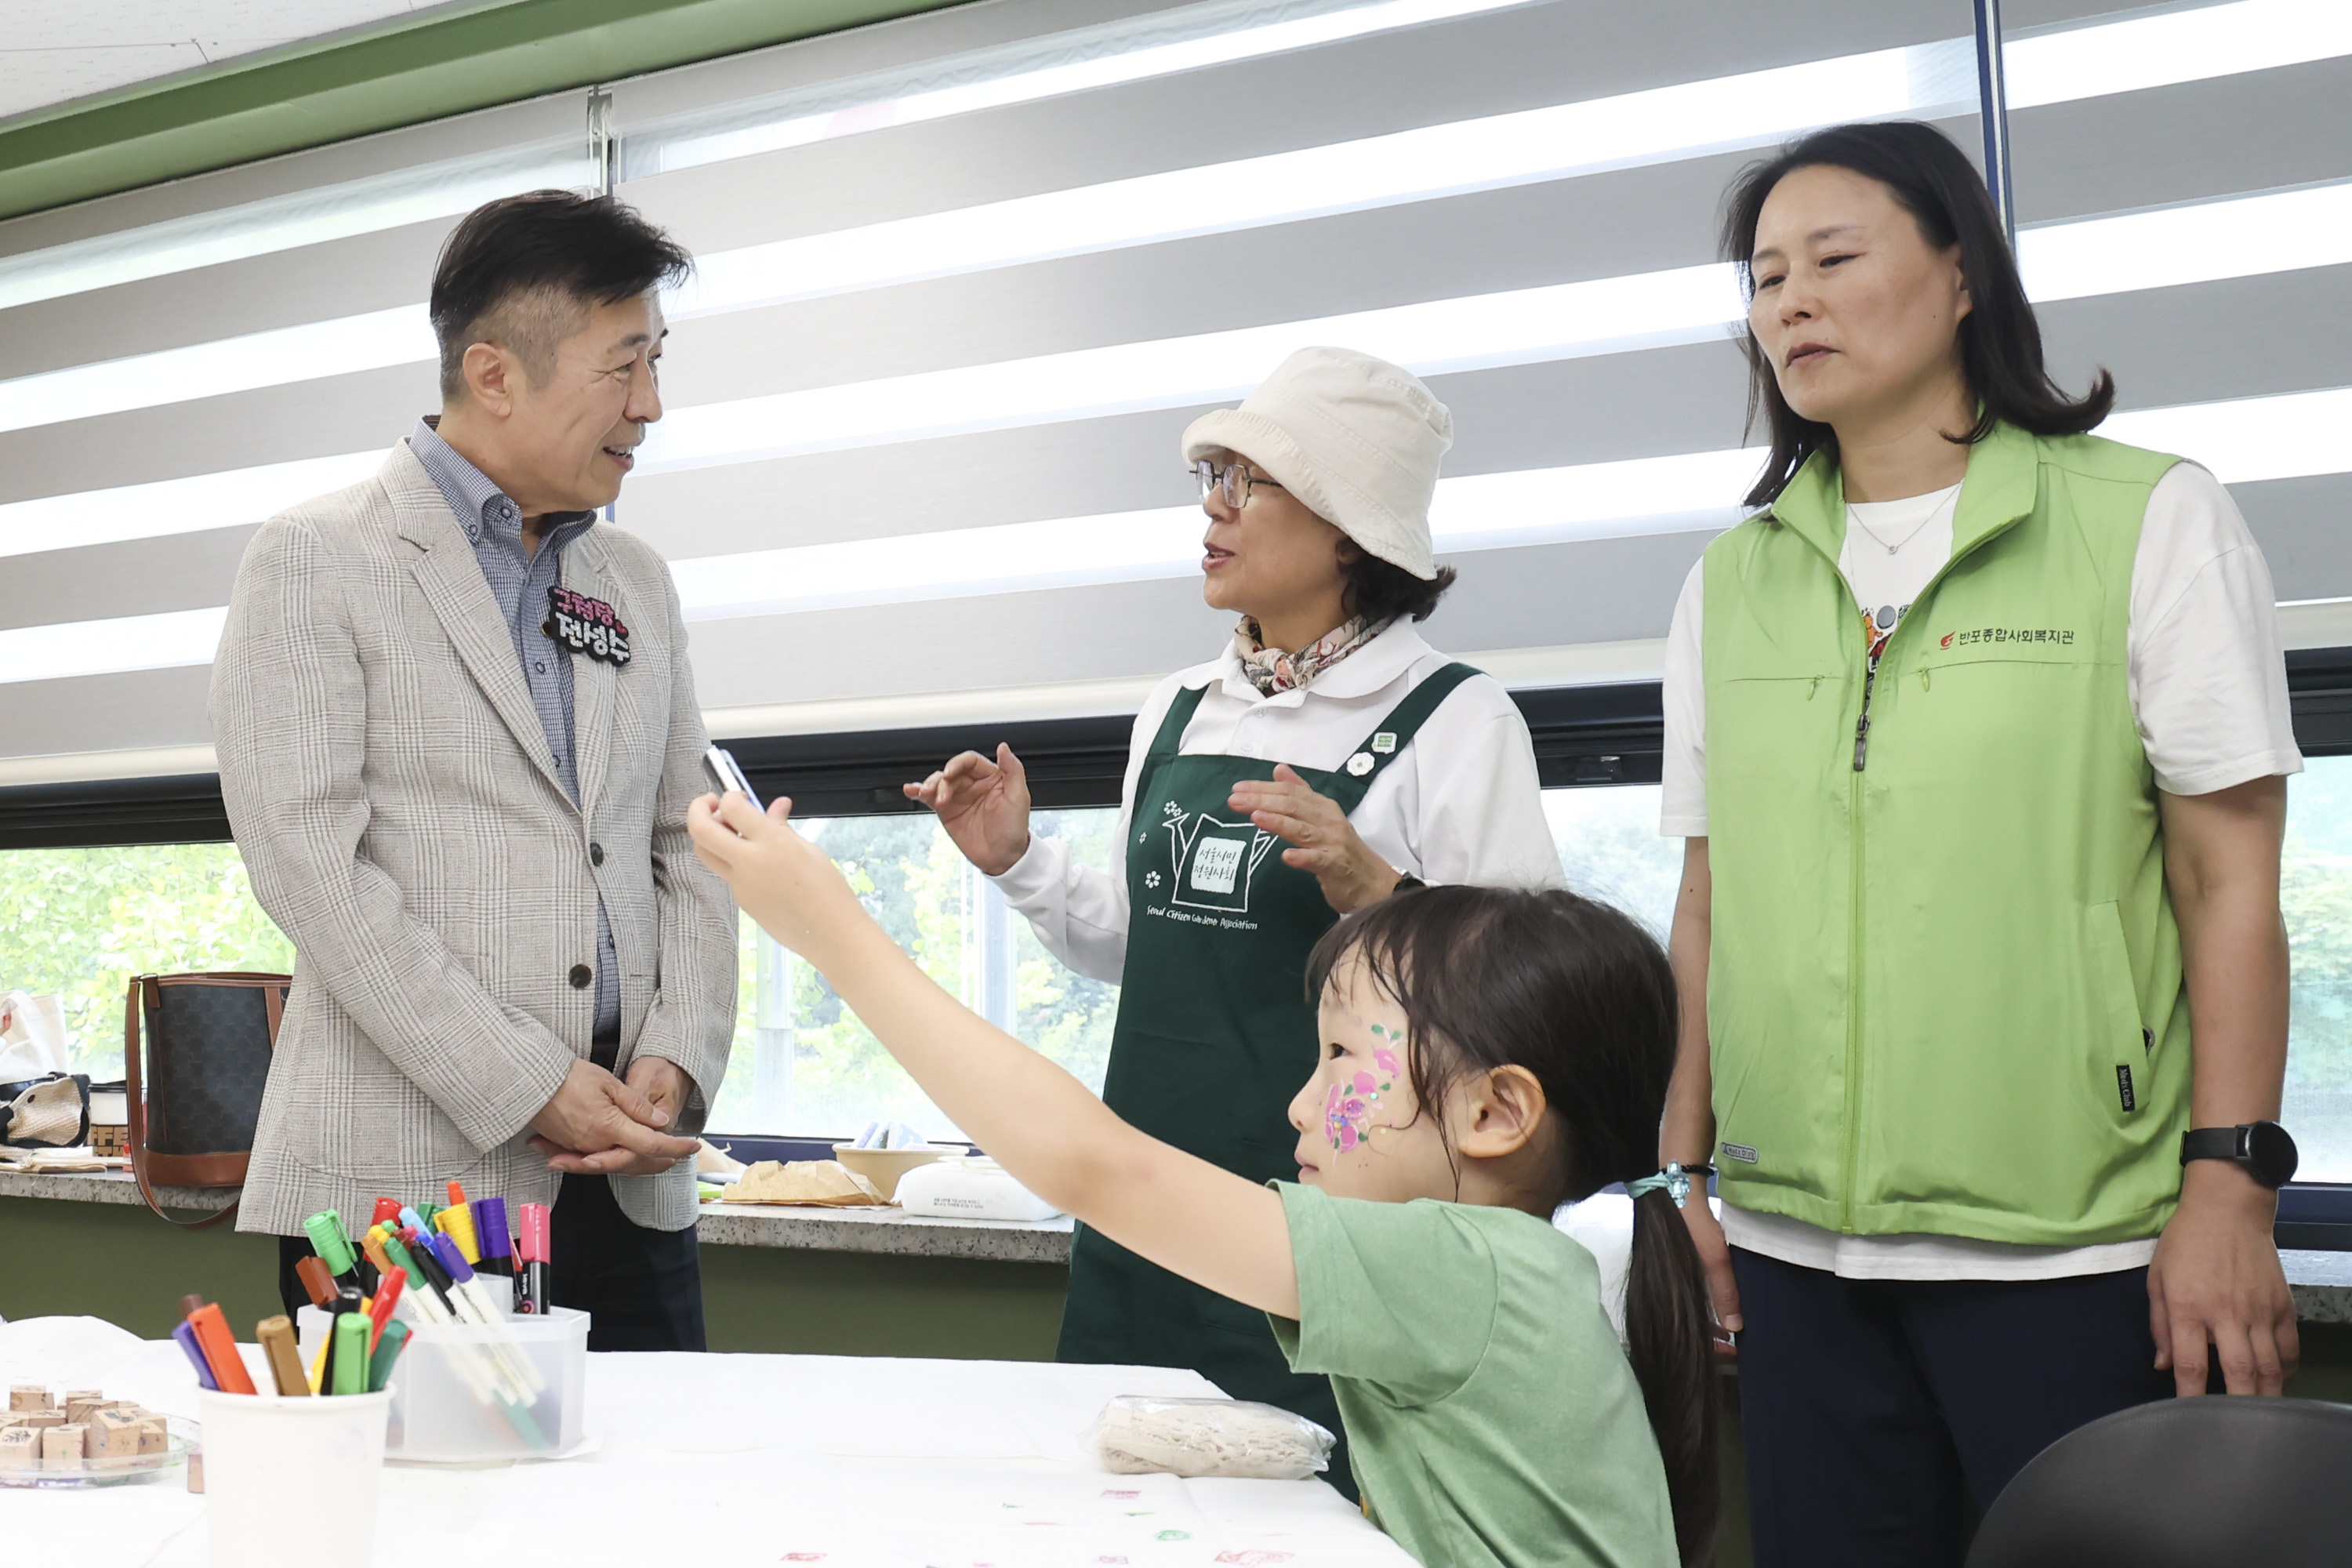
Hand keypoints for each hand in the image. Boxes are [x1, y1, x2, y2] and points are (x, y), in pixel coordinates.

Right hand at [526, 1058, 698, 1175]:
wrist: (529, 1082)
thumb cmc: (568, 1077)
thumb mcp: (608, 1084)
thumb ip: (636, 1106)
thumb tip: (660, 1120)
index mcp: (611, 1128)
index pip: (652, 1144)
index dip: (676, 1147)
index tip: (693, 1147)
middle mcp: (597, 1144)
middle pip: (637, 1159)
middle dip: (660, 1159)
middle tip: (679, 1156)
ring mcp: (581, 1147)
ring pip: (617, 1160)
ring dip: (640, 1160)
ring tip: (659, 1158)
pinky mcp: (568, 1146)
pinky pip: (596, 1158)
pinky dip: (614, 1157)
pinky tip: (622, 1153)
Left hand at [687, 793, 875, 969]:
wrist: (829, 933)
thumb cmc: (828, 893)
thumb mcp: (809, 850)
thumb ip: (782, 827)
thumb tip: (776, 806)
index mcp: (772, 843)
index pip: (732, 808)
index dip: (730, 796)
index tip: (738, 796)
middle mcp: (750, 863)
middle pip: (701, 830)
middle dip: (698, 809)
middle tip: (710, 802)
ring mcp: (740, 884)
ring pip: (705, 853)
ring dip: (709, 835)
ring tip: (729, 830)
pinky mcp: (740, 900)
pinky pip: (725, 873)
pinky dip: (730, 858)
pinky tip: (752, 858)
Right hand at [902, 744, 1031, 875]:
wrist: (1003, 858)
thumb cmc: (1014, 829)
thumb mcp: (1019, 798)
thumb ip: (1013, 770)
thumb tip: (1004, 748)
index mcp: (992, 777)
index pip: (970, 761)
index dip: (958, 763)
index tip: (950, 772)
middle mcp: (973, 784)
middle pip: (951, 772)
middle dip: (941, 779)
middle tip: (938, 792)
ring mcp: (958, 797)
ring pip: (939, 782)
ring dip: (928, 785)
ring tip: (925, 794)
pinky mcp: (947, 811)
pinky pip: (930, 798)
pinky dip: (918, 793)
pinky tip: (911, 790)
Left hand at [1228, 764, 1399, 913]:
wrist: (1373, 883)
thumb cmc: (1342, 851)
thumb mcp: (1322, 817)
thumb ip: (1301, 793)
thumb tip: (1279, 769)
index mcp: (1323, 807)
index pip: (1291, 792)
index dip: (1263, 788)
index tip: (1238, 788)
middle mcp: (1328, 821)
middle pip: (1293, 806)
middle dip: (1262, 800)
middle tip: (1234, 800)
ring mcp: (1333, 843)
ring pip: (1302, 829)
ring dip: (1278, 822)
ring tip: (1255, 817)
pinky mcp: (1336, 866)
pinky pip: (1317, 860)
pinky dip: (1302, 857)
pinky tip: (1286, 856)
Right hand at [1677, 1194, 1742, 1359]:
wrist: (1672, 1191)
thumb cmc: (1690, 1226)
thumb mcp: (1714, 1258)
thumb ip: (1724, 1292)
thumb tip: (1735, 1328)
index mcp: (1672, 1295)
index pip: (1691, 1335)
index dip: (1712, 1348)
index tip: (1734, 1350)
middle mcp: (1667, 1293)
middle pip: (1691, 1326)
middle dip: (1715, 1337)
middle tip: (1739, 1339)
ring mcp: (1671, 1282)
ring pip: (1693, 1312)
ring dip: (1713, 1321)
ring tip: (1736, 1323)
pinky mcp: (1677, 1270)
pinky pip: (1694, 1297)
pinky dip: (1708, 1305)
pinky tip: (1725, 1302)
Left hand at [2148, 1160, 2297, 1395]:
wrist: (2228, 1210)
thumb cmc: (2184, 1243)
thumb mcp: (2157, 1278)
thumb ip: (2160, 1325)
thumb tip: (2164, 1366)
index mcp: (2189, 1308)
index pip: (2192, 1364)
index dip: (2190, 1396)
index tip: (2188, 1418)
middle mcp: (2227, 1314)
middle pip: (2239, 1373)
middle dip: (2238, 1408)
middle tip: (2234, 1432)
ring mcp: (2259, 1311)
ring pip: (2270, 1366)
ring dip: (2266, 1396)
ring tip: (2259, 1417)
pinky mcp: (2282, 1305)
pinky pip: (2289, 1347)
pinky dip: (2287, 1369)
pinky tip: (2279, 1380)